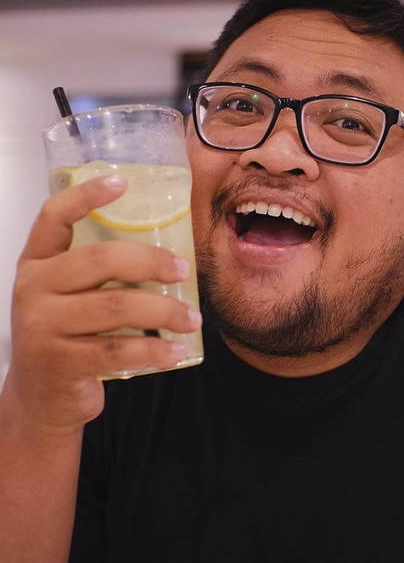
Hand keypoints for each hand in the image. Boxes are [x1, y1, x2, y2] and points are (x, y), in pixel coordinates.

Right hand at [5, 173, 200, 434]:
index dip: (86, 196)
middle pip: (101, 259)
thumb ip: (99, 275)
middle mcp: (33, 288)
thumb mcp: (70, 298)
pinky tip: (176, 351)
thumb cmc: (67, 338)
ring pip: (117, 306)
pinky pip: (119, 350)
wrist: (40, 399)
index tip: (122, 182)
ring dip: (165, 311)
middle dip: (152, 262)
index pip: (53, 217)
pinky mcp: (59, 362)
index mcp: (37, 263)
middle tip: (184, 271)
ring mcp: (42, 326)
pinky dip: (155, 350)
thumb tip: (168, 255)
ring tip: (193, 319)